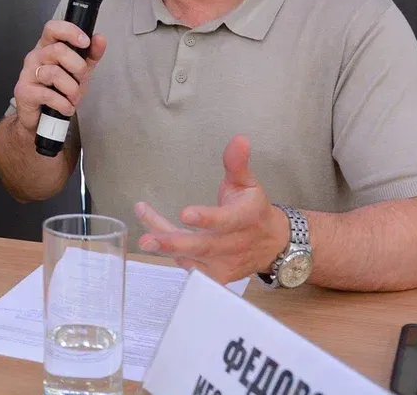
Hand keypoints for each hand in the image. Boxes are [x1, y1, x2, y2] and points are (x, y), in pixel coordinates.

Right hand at [13, 20, 106, 132]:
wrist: (41, 119)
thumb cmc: (58, 91)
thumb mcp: (79, 72)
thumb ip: (90, 55)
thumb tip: (100, 38)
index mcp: (47, 47)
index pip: (53, 28)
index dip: (70, 32)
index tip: (85, 42)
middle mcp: (35, 56)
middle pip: (58, 50)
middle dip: (78, 67)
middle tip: (80, 80)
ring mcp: (27, 73)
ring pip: (54, 73)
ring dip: (71, 89)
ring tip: (73, 98)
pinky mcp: (24, 91)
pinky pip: (48, 94)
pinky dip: (63, 104)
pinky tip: (66, 107)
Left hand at [134, 136, 289, 283]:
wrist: (272, 244)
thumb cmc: (254, 211)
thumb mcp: (248, 184)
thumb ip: (237, 164)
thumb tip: (238, 140)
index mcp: (244, 219)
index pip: (225, 220)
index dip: (206, 219)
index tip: (185, 213)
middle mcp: (234, 244)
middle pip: (203, 246)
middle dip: (173, 243)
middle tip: (148, 240)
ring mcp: (224, 263)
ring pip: (190, 256)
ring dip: (165, 246)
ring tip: (144, 237)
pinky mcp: (216, 276)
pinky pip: (189, 266)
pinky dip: (170, 253)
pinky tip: (154, 236)